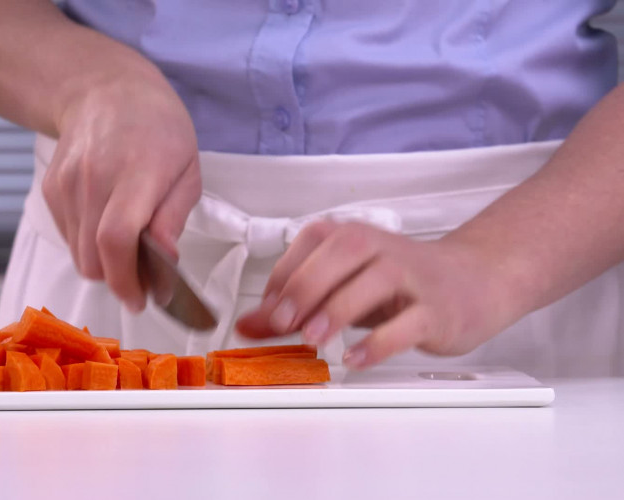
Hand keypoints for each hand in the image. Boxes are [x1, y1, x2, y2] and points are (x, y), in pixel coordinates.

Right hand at [43, 70, 201, 311]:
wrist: (105, 90)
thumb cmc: (158, 128)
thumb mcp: (188, 169)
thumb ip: (172, 219)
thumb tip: (165, 263)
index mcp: (136, 173)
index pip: (117, 240)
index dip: (127, 280)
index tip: (143, 299)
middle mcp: (93, 179)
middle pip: (92, 258)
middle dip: (118, 281)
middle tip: (143, 282)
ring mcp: (66, 184)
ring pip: (78, 254)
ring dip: (104, 265)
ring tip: (128, 250)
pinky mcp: (51, 189)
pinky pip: (68, 237)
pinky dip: (88, 245)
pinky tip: (107, 225)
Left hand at [235, 220, 519, 368]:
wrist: (474, 281)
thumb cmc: (399, 283)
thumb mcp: (343, 287)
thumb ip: (296, 304)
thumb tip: (248, 324)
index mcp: (353, 237)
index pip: (310, 245)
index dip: (282, 278)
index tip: (264, 313)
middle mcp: (381, 249)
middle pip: (341, 252)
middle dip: (306, 286)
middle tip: (283, 322)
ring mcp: (412, 277)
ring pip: (376, 280)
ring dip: (339, 309)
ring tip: (314, 338)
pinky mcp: (437, 309)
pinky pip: (409, 322)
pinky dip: (380, 342)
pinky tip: (356, 357)